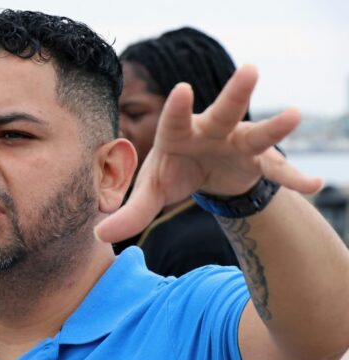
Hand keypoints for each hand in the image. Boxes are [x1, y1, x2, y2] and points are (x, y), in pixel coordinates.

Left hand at [95, 64, 321, 242]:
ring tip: (293, 114)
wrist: (207, 172)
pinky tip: (314, 186)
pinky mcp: (260, 163)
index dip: (176, 108)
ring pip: (257, 134)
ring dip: (275, 127)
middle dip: (236, 94)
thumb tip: (98, 235)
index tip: (181, 90)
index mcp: (180, 135)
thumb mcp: (152, 193)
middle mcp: (211, 132)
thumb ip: (130, 213)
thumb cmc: (175, 173)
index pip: (175, 120)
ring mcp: (238, 145)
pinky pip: (280, 173)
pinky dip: (296, 180)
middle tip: (251, 70)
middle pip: (223, 112)